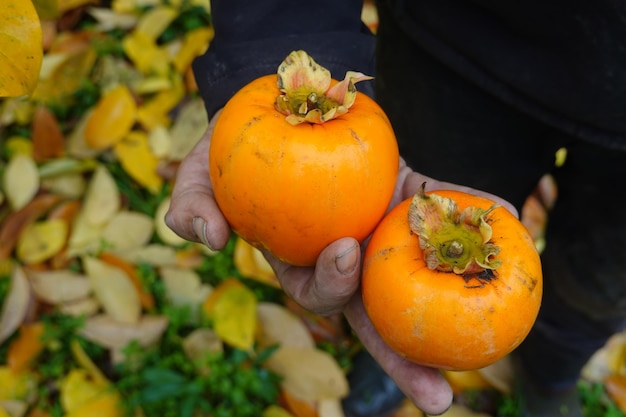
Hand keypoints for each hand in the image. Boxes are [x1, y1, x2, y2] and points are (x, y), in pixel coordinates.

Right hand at [165, 111, 514, 414]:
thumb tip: (212, 241)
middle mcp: (346, 253)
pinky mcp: (402, 188)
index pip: (319, 294)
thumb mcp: (197, 178)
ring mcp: (378, 224)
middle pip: (378, 315)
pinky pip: (437, 205)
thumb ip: (193, 209)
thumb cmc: (232, 151)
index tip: (344, 251)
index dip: (333, 286)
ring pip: (417, 271)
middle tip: (439, 399)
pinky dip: (468, 208)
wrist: (276, 109)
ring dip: (455, 290)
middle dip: (405, 358)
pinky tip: (503, 212)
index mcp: (300, 260)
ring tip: (498, 305)